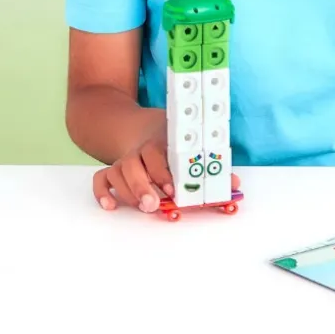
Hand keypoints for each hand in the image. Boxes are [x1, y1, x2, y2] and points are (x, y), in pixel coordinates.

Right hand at [92, 108, 239, 212]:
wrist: (138, 125)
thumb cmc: (170, 139)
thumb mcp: (190, 144)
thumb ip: (209, 165)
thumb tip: (234, 184)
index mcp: (159, 141)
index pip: (156, 153)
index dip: (162, 172)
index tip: (172, 190)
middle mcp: (139, 150)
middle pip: (133, 164)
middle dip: (142, 186)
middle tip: (154, 204)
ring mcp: (124, 160)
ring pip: (116, 172)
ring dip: (128, 191)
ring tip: (143, 207)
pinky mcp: (111, 169)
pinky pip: (100, 178)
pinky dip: (103, 191)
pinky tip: (111, 205)